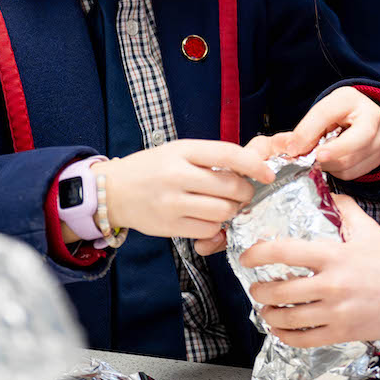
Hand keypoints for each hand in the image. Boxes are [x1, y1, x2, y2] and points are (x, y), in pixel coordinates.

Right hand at [102, 139, 272, 241]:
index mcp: (182, 150)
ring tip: (226, 205)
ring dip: (232, 210)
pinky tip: (209, 218)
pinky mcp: (169, 226)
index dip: (254, 165)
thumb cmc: (151, 167)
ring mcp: (172, 203)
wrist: (111, 191)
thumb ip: (209, 157)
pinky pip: (207, 229)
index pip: (228, 154)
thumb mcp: (177, 151)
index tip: (268, 174)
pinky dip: (216, 226)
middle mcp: (177, 175)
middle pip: (230, 186)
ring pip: (223, 211)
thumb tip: (249, 167)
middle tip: (244, 192)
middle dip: (246, 192)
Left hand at [241, 194, 379, 346]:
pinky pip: (304, 339)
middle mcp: (330, 284)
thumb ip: (345, 208)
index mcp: (332, 255)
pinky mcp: (342, 332)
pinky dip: (286, 336)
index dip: (256, 254)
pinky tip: (281, 330)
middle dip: (259, 289)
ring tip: (266, 309)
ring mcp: (335, 311)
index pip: (282, 252)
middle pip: (279, 290)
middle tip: (256, 286)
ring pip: (288, 318)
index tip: (246, 256)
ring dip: (269, 314)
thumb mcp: (368, 228)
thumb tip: (327, 193)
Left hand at [274, 87, 379, 180]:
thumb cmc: (341, 114)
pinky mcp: (378, 159)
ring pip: (348, 161)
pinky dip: (336, 171)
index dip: (308, 132)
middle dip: (332, 152)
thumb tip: (288, 148)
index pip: (326, 113)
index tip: (294, 148)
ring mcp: (379, 140)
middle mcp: (371, 118)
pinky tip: (332, 162)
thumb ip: (304, 129)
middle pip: (354, 141)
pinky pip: (351, 173)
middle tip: (315, 158)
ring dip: (328, 164)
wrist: (367, 121)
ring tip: (318, 159)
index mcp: (350, 99)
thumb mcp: (323, 112)